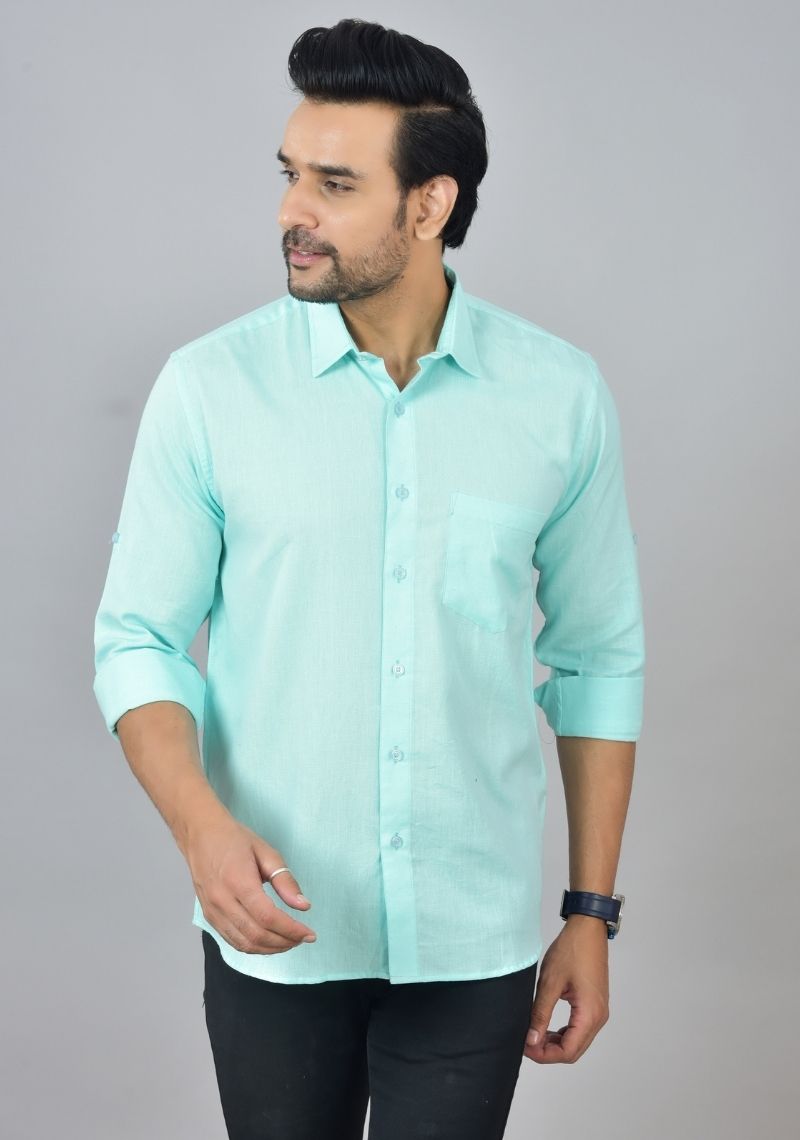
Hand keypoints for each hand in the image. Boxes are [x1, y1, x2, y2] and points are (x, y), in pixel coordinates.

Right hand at [182, 812, 316, 954]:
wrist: (200, 834)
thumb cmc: (234, 840)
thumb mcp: (266, 852)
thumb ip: (285, 881)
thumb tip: (304, 906)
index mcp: (238, 881)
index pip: (268, 917)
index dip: (291, 930)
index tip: (310, 934)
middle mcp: (222, 900)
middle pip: (256, 934)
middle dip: (284, 942)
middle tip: (302, 939)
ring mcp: (212, 911)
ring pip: (244, 943)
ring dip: (270, 949)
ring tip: (289, 942)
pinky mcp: (209, 916)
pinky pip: (232, 940)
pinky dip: (253, 947)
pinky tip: (268, 941)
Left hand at [523, 916, 609, 1063]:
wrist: (588, 929)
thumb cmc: (572, 950)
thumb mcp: (550, 983)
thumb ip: (540, 1014)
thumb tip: (531, 1040)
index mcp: (590, 1014)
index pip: (568, 1052)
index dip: (544, 1055)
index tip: (525, 1047)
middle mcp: (599, 1017)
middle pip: (574, 1051)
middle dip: (548, 1052)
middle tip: (526, 1042)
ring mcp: (599, 1011)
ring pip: (577, 1041)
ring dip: (555, 1043)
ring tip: (533, 1034)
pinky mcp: (595, 1005)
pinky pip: (580, 1028)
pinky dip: (563, 1033)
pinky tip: (546, 1026)